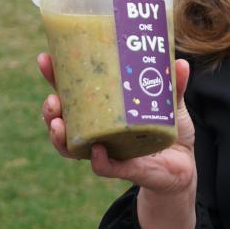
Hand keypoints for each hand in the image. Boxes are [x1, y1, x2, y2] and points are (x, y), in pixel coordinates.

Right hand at [37, 53, 197, 196]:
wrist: (184, 167)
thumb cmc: (170, 131)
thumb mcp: (172, 105)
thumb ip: (174, 86)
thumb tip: (180, 62)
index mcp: (104, 111)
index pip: (72, 93)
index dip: (55, 77)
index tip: (45, 59)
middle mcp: (99, 132)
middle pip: (64, 120)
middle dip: (50, 110)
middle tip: (51, 98)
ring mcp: (108, 151)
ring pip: (74, 147)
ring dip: (60, 137)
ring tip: (57, 123)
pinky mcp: (125, 169)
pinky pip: (106, 167)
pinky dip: (98, 160)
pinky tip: (96, 150)